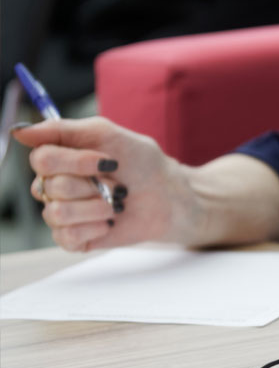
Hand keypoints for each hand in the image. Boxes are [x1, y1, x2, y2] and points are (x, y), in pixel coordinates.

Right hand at [13, 117, 197, 251]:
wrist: (169, 196)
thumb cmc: (142, 163)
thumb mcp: (107, 134)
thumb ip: (62, 129)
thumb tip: (20, 131)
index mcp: (58, 158)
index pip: (41, 158)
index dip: (76, 162)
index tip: (108, 161)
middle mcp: (53, 185)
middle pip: (50, 186)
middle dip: (93, 185)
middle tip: (116, 184)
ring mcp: (62, 212)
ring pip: (57, 213)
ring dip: (96, 207)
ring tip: (116, 203)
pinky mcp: (74, 238)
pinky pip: (66, 237)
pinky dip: (93, 227)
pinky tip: (109, 222)